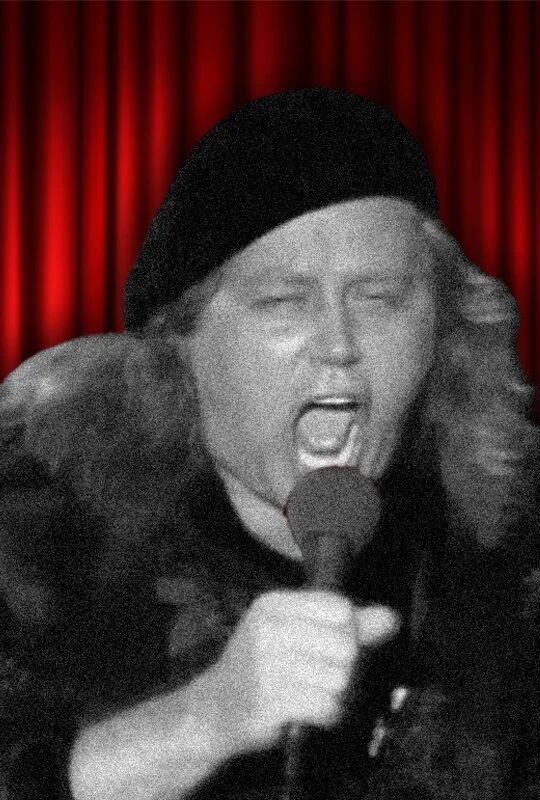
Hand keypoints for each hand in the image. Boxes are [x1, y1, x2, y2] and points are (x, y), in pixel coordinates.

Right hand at [205, 589, 399, 755]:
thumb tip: (392, 618)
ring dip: (335, 694)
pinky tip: (310, 712)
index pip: (340, 609)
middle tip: (319, 676)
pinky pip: (327, 707)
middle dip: (343, 668)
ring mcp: (266, 666)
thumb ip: (347, 625)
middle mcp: (268, 630)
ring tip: (312, 694)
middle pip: (346, 646)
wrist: (213, 710)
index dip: (348, 631)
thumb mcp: (296, 633)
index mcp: (273, 604)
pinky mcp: (270, 703)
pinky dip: (328, 714)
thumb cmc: (262, 666)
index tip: (328, 645)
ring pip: (340, 680)